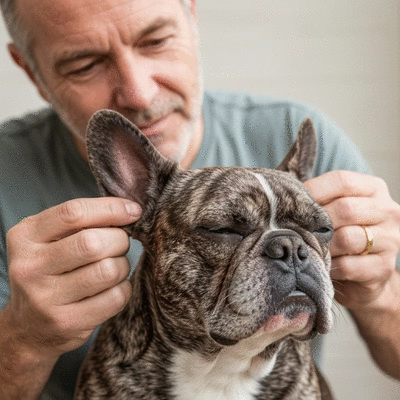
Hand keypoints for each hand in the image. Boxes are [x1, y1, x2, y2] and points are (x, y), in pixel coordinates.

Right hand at [4, 197, 140, 357]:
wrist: (29, 327)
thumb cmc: (50, 271)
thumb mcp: (49, 239)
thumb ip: (81, 221)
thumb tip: (130, 210)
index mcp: (25, 236)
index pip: (74, 213)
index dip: (111, 208)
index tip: (134, 211)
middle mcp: (30, 266)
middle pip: (94, 242)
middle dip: (119, 240)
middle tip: (119, 244)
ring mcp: (45, 298)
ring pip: (109, 270)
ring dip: (122, 266)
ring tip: (114, 268)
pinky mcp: (66, 322)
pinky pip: (115, 297)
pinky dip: (123, 289)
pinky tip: (112, 288)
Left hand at [304, 170, 399, 309]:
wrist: (362, 272)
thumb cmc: (339, 232)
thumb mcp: (332, 209)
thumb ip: (316, 199)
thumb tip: (283, 196)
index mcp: (373, 189)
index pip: (342, 181)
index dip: (313, 191)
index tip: (293, 204)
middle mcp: (387, 210)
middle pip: (345, 209)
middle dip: (316, 222)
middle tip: (298, 230)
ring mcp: (391, 239)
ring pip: (347, 238)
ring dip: (322, 246)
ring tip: (310, 249)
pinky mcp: (384, 267)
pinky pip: (348, 266)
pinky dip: (330, 267)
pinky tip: (323, 266)